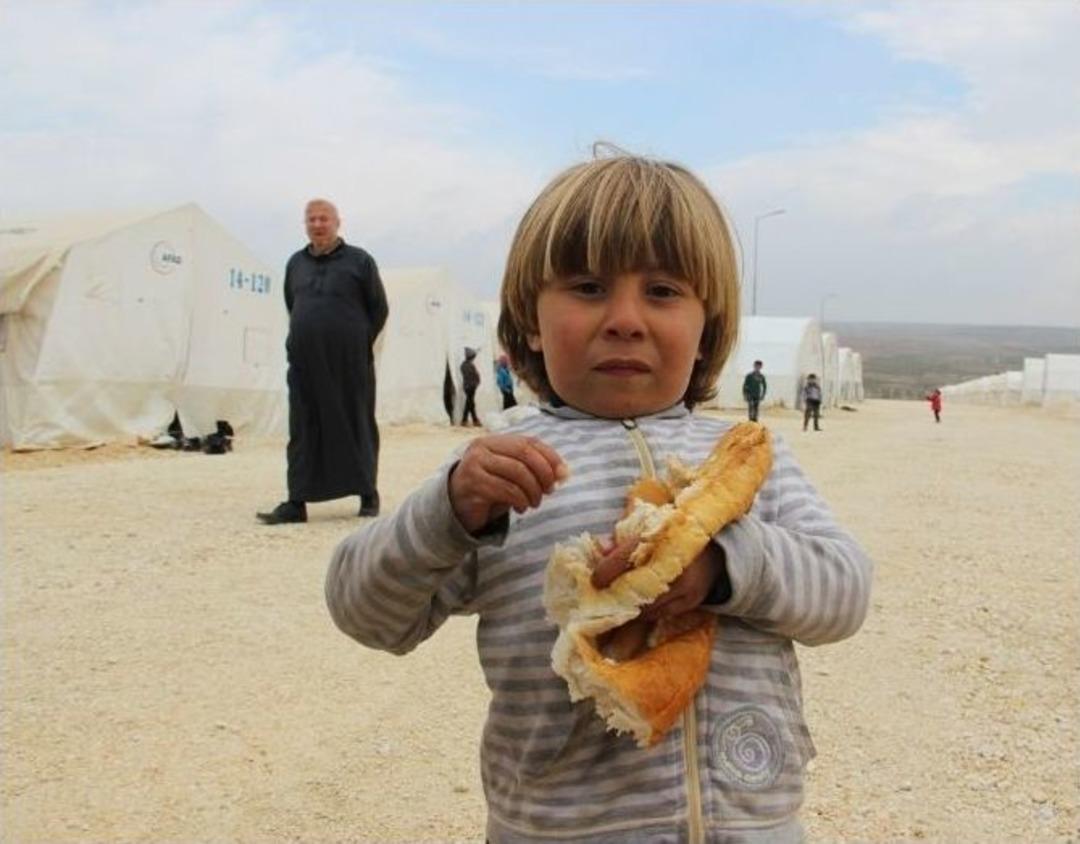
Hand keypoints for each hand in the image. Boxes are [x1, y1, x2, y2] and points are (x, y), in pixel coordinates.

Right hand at [449, 434, 566, 533]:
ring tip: (534, 503)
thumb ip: (534, 469)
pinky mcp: (473, 483)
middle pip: (524, 453)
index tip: (563, 475)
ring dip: (533, 491)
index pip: (529, 441)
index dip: (550, 457)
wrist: (457, 508)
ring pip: (517, 472)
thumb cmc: (490, 489)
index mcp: (495, 440)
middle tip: (549, 491)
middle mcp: (483, 447)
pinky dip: (520, 500)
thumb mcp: (513, 476)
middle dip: (543, 474)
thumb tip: (563, 473)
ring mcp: (475, 464)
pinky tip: (521, 508)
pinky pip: (506, 489)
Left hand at [591, 537, 724, 617]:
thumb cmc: (674, 539)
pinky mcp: (691, 602)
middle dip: (615, 594)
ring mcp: (685, 586)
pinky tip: (635, 609)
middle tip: (600, 597)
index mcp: (661, 539)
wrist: (715, 552)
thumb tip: (600, 548)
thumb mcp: (648, 530)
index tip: (594, 579)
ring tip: (614, 605)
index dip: (606, 570)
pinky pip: (660, 615)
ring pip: (647, 606)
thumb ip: (621, 539)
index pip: (628, 556)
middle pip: (636, 586)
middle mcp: (674, 564)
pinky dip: (644, 614)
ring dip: (628, 607)